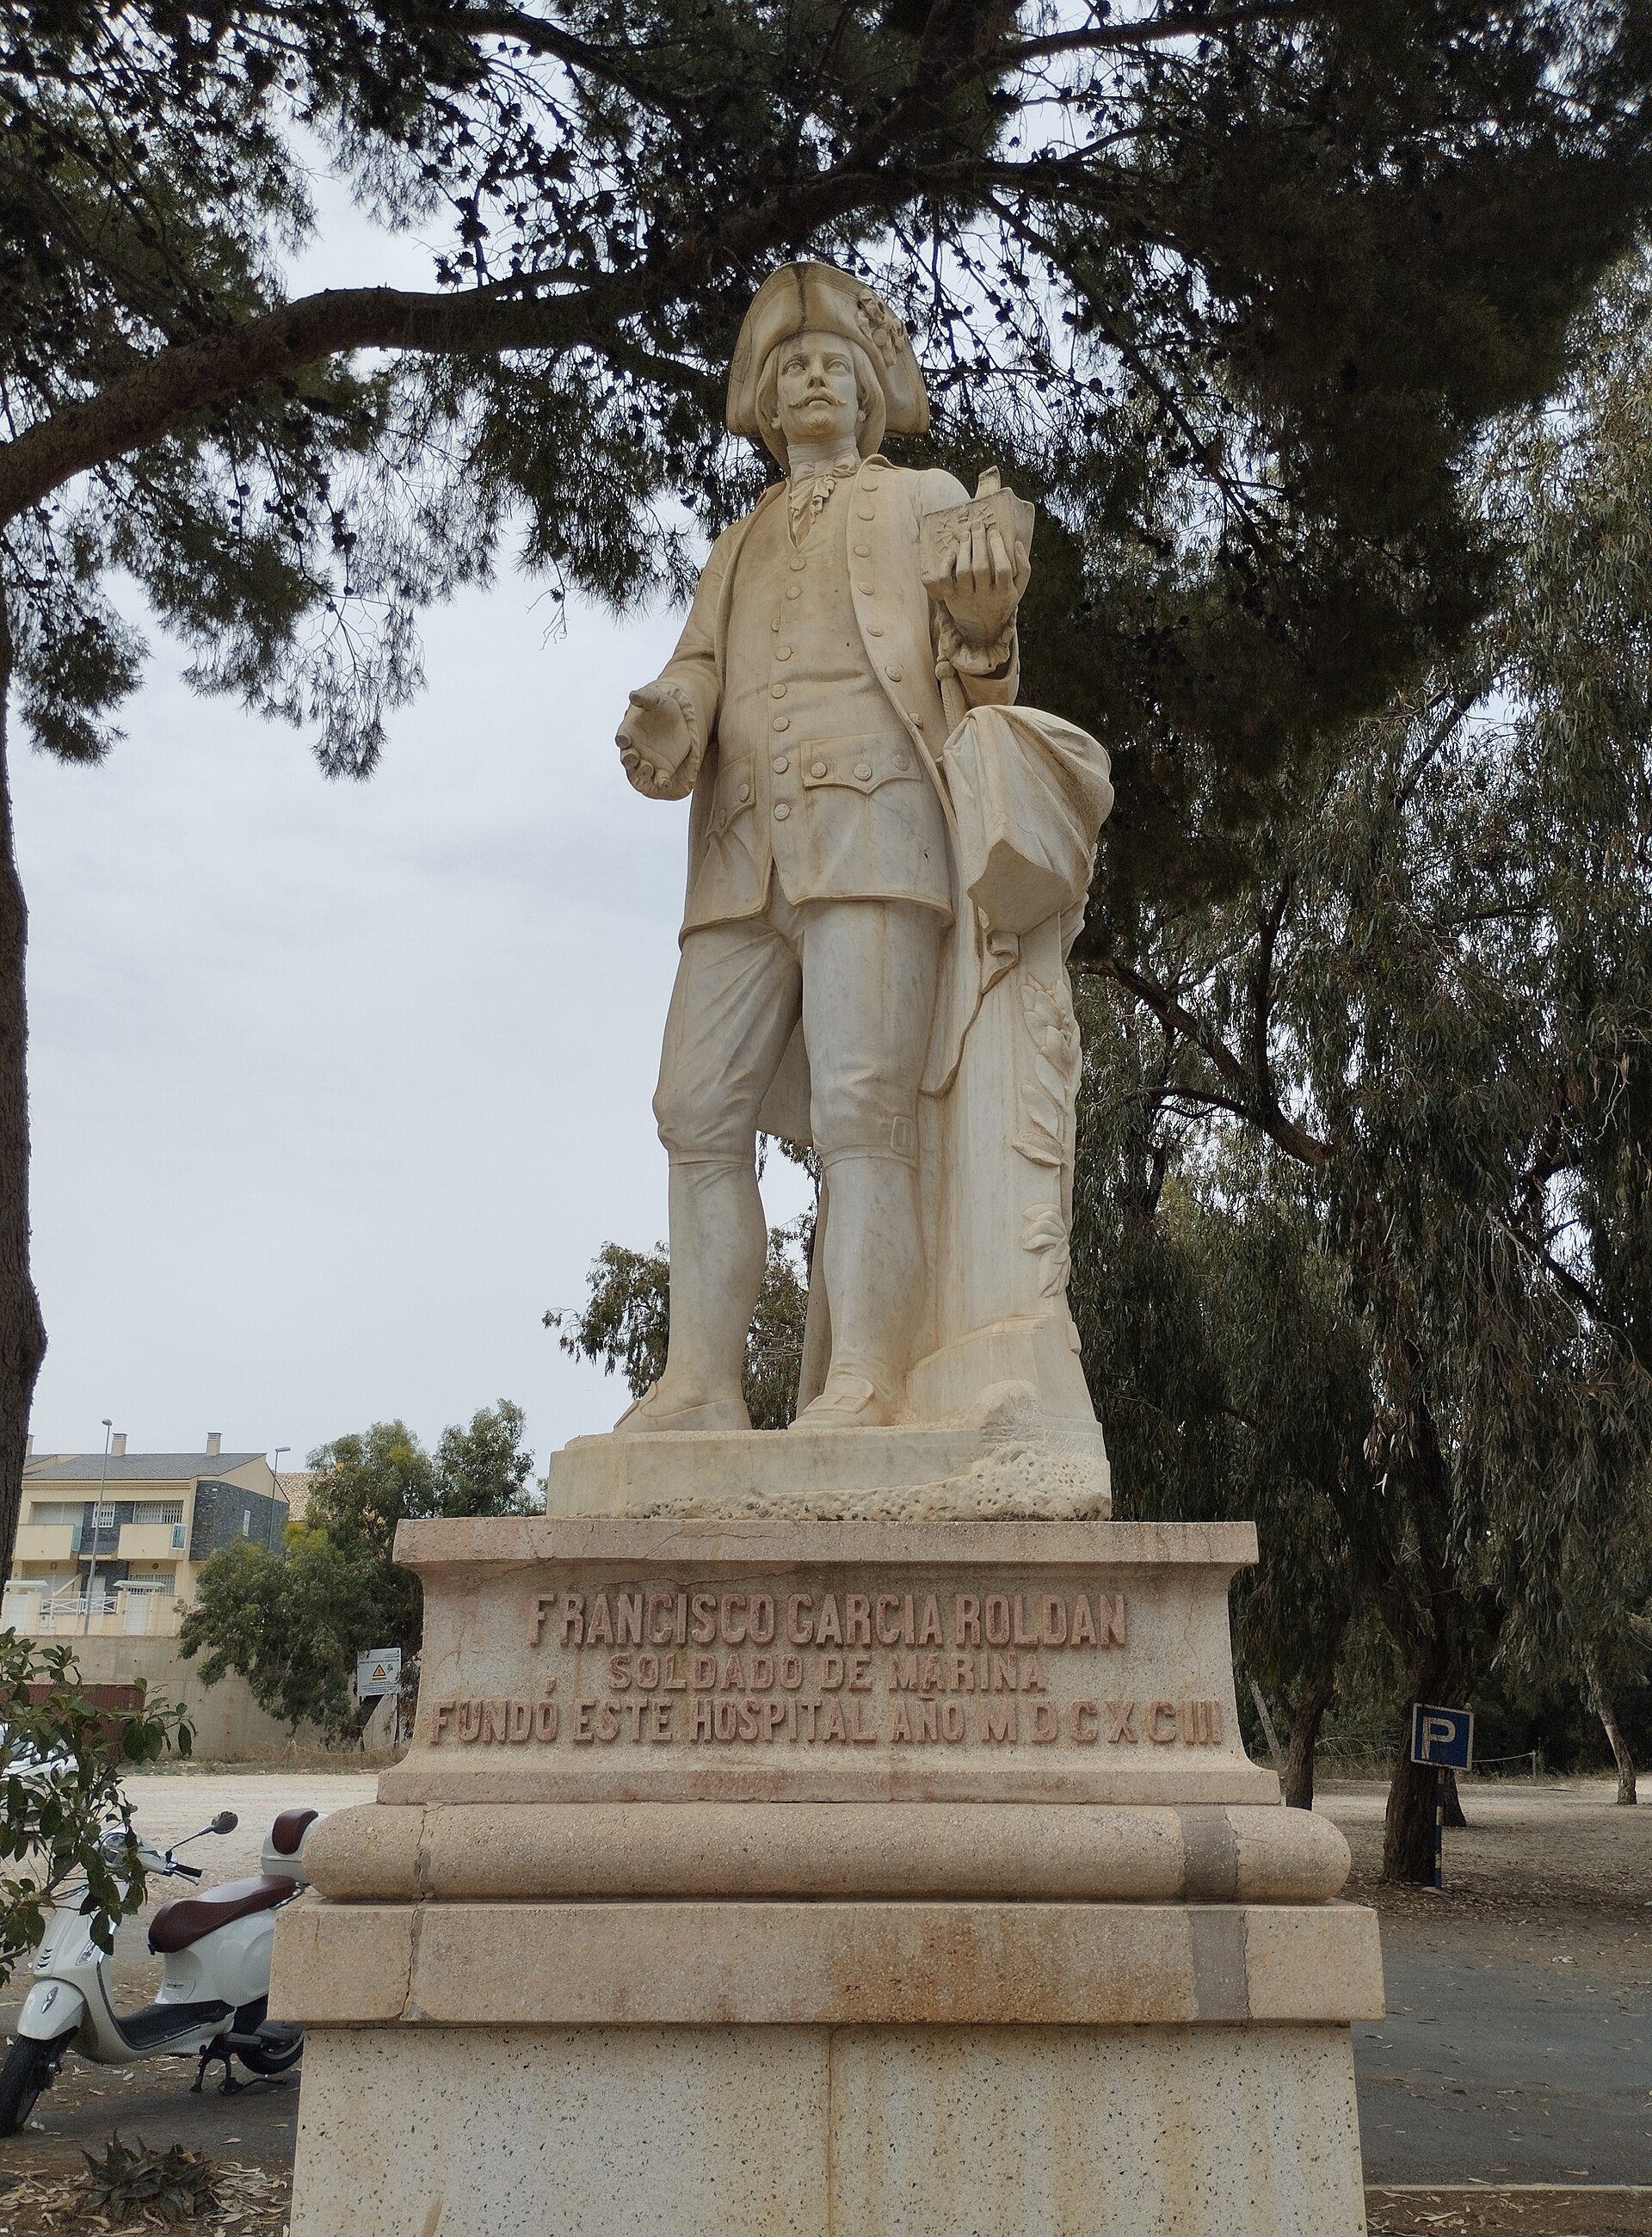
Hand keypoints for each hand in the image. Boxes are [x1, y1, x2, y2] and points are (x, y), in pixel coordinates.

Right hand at [616, 683, 693, 794]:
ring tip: (647, 767)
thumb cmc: (664, 707)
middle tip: (633, 756)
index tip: (624, 739)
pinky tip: (665, 782)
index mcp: (630, 732)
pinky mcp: (662, 770)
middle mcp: (635, 750)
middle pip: (627, 758)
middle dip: (628, 759)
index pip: (622, 738)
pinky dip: (660, 783)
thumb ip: (645, 698)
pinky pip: (658, 780)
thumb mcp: (657, 700)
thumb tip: (633, 695)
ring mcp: (648, 762)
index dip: (622, 739)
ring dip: (642, 772)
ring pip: (640, 772)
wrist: (682, 720)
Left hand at [941, 526, 1029, 648]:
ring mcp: (966, 600)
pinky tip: (952, 553)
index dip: (998, 548)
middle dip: (979, 542)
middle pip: (981, 567)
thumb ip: (1023, 567)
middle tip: (978, 525)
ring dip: (964, 549)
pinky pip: (945, 580)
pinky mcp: (951, 599)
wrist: (982, 629)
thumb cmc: (1001, 600)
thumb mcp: (1018, 588)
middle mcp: (985, 598)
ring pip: (963, 571)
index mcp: (1005, 594)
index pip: (1003, 569)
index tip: (994, 532)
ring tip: (966, 534)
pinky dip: (946, 565)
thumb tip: (1017, 543)